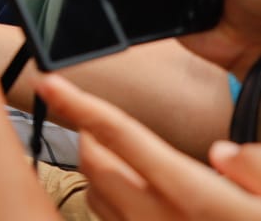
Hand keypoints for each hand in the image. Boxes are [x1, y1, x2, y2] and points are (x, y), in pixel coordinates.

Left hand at [38, 74, 260, 219]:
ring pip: (96, 199)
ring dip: (96, 172)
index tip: (51, 82)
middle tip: (101, 123)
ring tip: (116, 158)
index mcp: (200, 200)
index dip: (81, 105)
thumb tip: (225, 153)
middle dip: (89, 135)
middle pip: (97, 165)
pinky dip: (108, 207)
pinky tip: (132, 199)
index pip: (125, 138)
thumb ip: (259, 171)